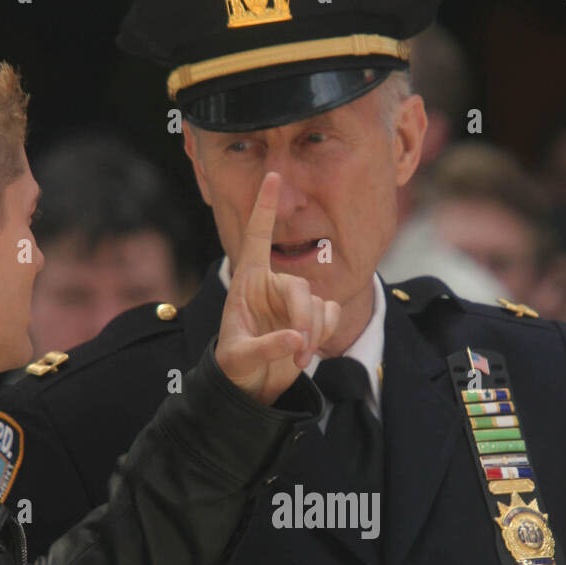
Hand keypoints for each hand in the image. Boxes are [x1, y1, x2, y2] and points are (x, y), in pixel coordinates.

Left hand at [214, 172, 340, 403]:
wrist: (250, 387)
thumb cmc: (234, 368)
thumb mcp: (240, 358)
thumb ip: (267, 347)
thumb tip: (298, 340)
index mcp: (247, 282)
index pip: (257, 237)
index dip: (266, 208)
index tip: (274, 177)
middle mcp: (272, 285)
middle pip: (300, 287)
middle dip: (303, 318)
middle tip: (299, 348)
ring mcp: (293, 301)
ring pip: (318, 302)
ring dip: (314, 332)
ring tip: (298, 359)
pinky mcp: (312, 317)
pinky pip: (330, 313)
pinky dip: (323, 333)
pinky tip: (307, 352)